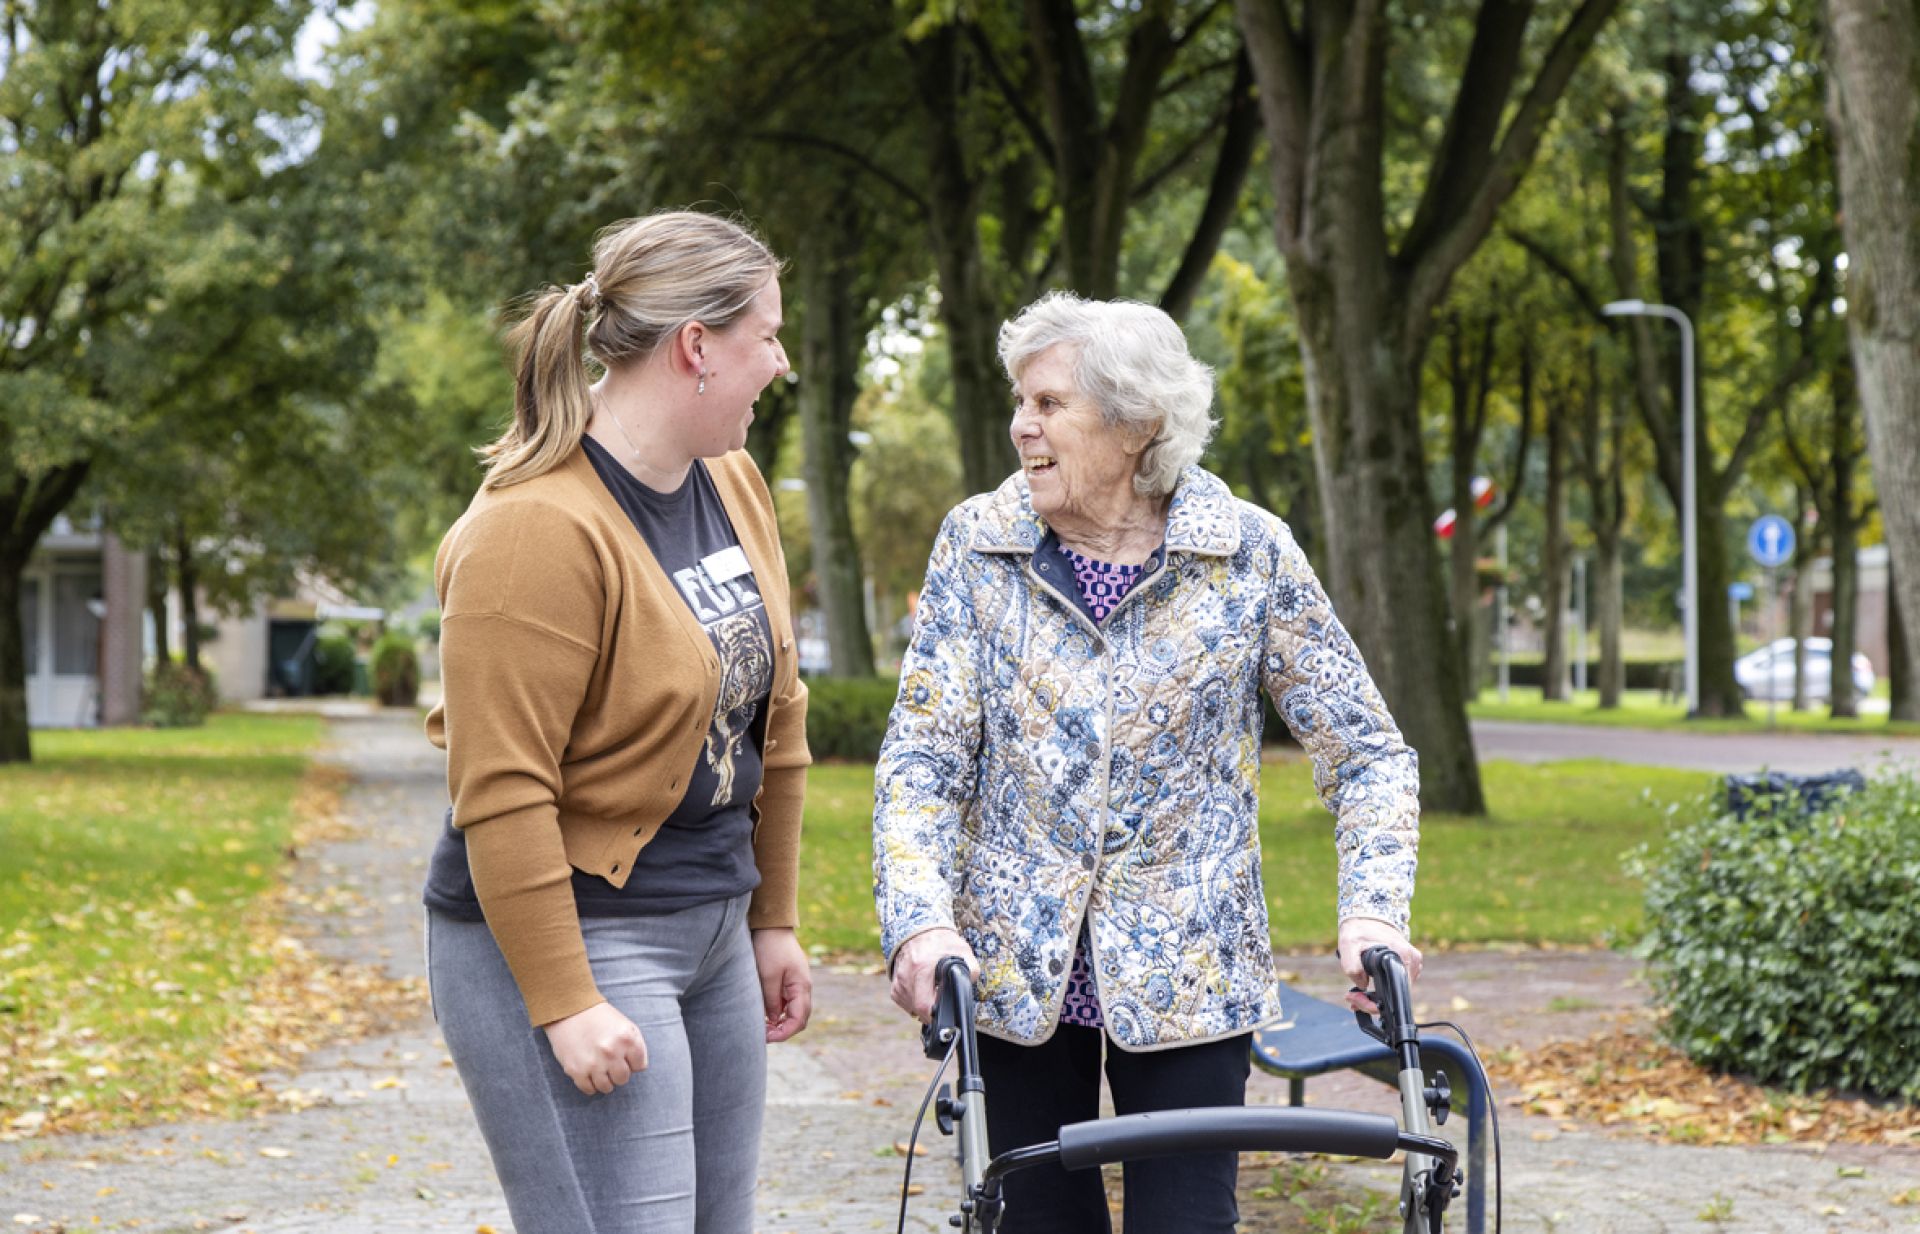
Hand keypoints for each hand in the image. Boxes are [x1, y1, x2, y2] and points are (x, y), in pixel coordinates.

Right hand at [541, 1001, 647, 1094]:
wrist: (569, 1011)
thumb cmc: (600, 1018)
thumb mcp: (626, 1025)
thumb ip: (637, 1045)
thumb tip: (639, 1068)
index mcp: (627, 1039)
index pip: (639, 1066)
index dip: (632, 1062)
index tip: (624, 1057)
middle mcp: (612, 1053)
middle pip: (623, 1079)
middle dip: (618, 1072)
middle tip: (610, 1063)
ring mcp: (594, 1063)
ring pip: (607, 1088)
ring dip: (605, 1081)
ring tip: (599, 1069)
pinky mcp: (576, 1071)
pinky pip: (589, 1090)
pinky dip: (590, 1085)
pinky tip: (589, 1073)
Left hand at [752, 927, 812, 1042]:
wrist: (772, 926)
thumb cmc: (770, 948)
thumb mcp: (768, 976)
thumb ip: (771, 1000)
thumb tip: (773, 1020)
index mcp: (802, 987)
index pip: (798, 1020)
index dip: (784, 1033)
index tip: (767, 1038)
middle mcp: (803, 988)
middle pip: (799, 1019)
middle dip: (783, 1031)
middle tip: (762, 1034)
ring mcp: (797, 985)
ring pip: (793, 1012)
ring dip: (780, 1022)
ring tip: (761, 1026)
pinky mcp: (789, 981)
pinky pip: (787, 1003)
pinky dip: (778, 1012)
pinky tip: (764, 1013)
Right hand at [889, 927, 977, 1022]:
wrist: (920, 930)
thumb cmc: (942, 941)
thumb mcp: (962, 951)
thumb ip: (970, 970)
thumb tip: (970, 985)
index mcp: (922, 967)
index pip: (924, 1005)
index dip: (937, 1013)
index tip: (945, 1008)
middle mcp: (906, 975)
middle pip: (917, 1009)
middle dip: (932, 1012)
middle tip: (942, 1004)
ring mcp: (898, 981)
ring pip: (910, 1008)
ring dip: (923, 1006)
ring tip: (933, 992)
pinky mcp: (895, 985)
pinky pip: (904, 1002)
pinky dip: (914, 1001)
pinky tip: (923, 991)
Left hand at [1337, 918, 1422, 1014]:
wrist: (1366, 916)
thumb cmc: (1358, 929)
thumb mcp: (1348, 945)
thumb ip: (1352, 966)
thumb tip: (1363, 985)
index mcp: (1402, 956)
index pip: (1396, 994)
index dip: (1374, 1003)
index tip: (1355, 999)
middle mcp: (1413, 961)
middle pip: (1396, 996)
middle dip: (1371, 1002)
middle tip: (1352, 998)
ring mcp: (1413, 963)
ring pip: (1396, 992)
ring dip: (1376, 997)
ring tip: (1355, 994)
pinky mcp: (1409, 964)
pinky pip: (1397, 983)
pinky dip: (1382, 989)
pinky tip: (1366, 987)